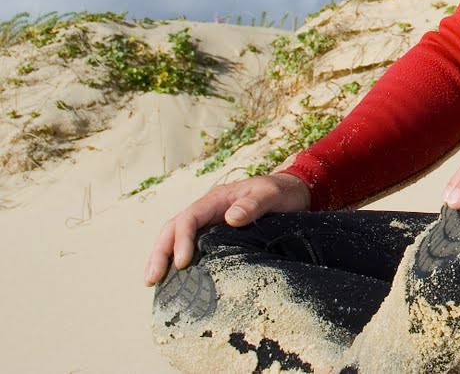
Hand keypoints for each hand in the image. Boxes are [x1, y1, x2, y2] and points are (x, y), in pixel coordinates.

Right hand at [144, 172, 310, 285]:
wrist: (292, 192)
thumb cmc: (281, 193)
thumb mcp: (271, 194)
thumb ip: (254, 204)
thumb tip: (231, 218)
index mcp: (216, 199)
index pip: (189, 218)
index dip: (182, 240)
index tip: (183, 263)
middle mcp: (207, 210)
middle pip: (173, 228)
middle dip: (159, 253)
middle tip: (151, 279)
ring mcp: (208, 222)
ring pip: (175, 237)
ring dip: (161, 258)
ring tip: (152, 282)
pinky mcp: (213, 235)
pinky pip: (189, 246)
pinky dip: (176, 261)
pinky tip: (174, 280)